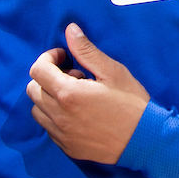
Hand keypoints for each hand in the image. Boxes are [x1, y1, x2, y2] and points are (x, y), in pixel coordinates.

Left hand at [27, 23, 149, 163]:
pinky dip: (55, 115)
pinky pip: (48, 127)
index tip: (64, 57)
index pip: (38, 70)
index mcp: (69, 94)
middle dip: (48, 76)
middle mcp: (59, 116)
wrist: (145, 140)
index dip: (48, 57)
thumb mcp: (112, 72)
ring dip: (49, 97)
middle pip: (33, 89)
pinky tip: (77, 112)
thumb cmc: (132, 104)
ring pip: (37, 110)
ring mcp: (61, 134)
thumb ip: (86, 51)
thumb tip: (70, 30)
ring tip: (74, 95)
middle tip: (74, 75)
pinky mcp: (67, 147)